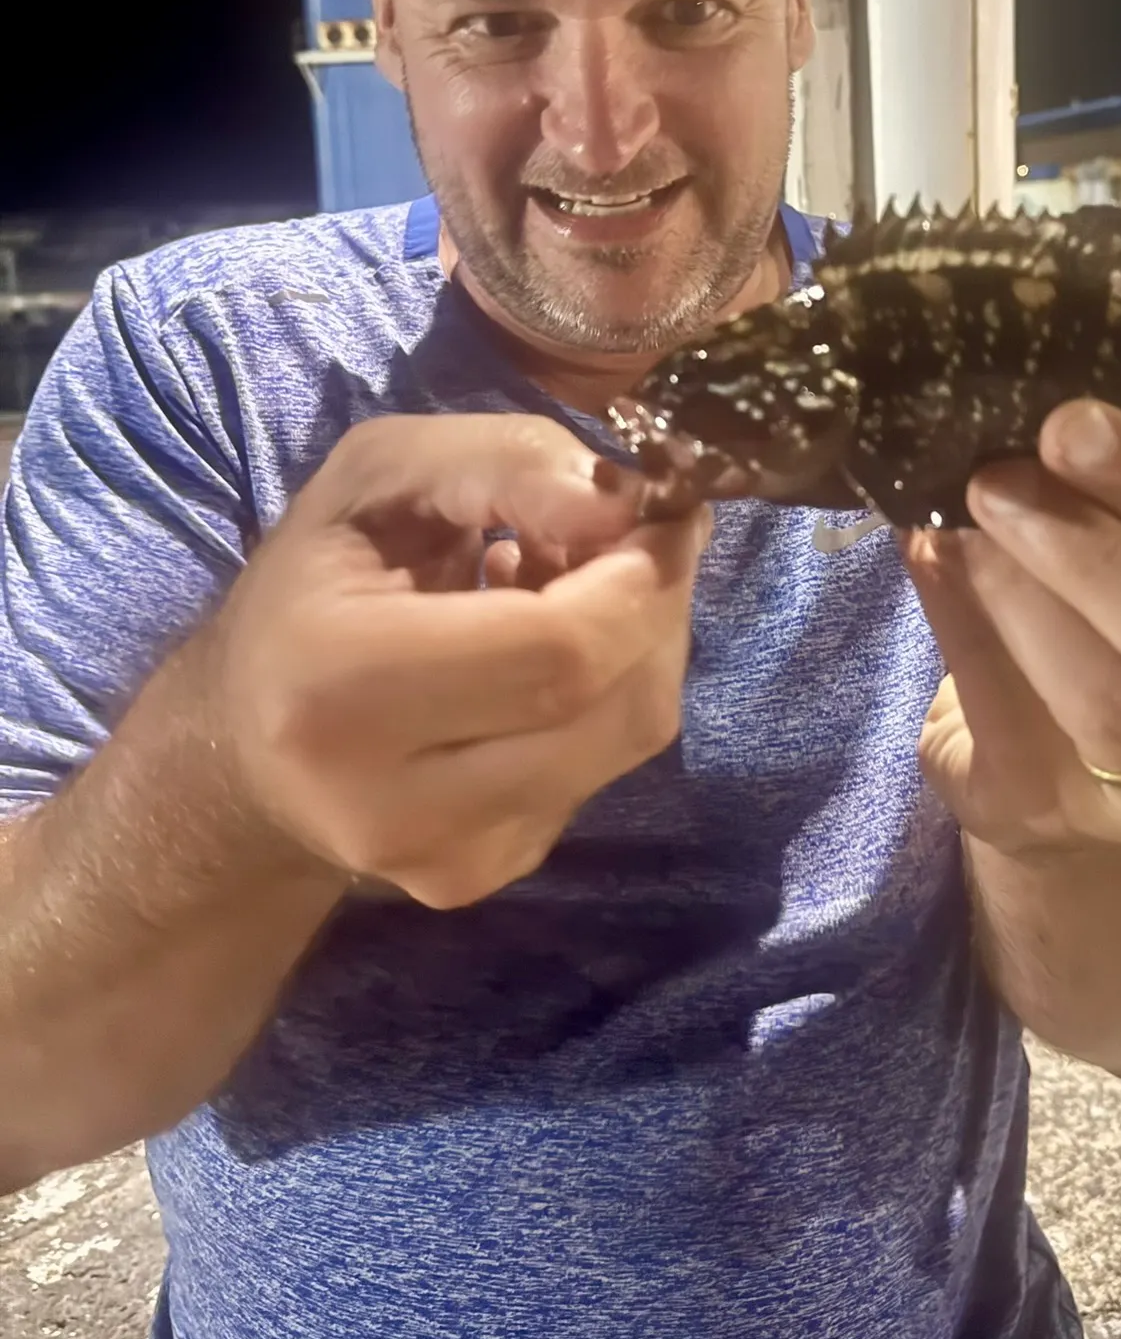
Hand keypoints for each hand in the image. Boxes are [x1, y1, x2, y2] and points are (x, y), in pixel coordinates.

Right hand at [209, 413, 709, 908]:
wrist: (243, 751)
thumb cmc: (308, 591)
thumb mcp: (378, 478)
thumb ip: (503, 462)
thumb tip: (630, 501)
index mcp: (342, 689)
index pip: (563, 651)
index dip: (641, 576)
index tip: (660, 513)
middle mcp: (394, 805)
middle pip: (618, 704)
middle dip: (655, 605)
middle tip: (633, 540)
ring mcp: (448, 860)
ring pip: (629, 740)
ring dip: (639, 648)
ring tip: (577, 592)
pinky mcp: (485, 876)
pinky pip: (603, 771)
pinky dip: (607, 698)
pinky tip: (548, 663)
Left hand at [905, 400, 1120, 854]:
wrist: (1070, 801)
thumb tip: (1046, 426)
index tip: (1074, 424)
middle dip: (1098, 552)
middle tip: (1003, 476)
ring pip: (1111, 703)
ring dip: (1025, 595)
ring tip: (962, 520)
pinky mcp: (1044, 816)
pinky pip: (1002, 720)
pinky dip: (959, 627)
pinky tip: (928, 558)